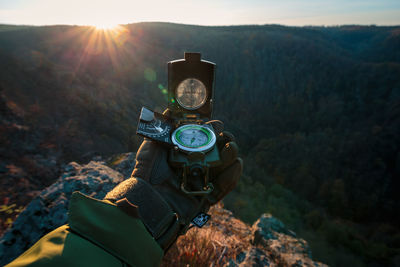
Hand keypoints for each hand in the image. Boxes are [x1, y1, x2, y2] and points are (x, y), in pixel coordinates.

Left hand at [105, 120, 241, 249]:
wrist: (145, 201)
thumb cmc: (145, 175)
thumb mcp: (151, 149)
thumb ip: (161, 131)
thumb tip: (170, 109)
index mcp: (185, 154)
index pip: (204, 139)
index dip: (211, 130)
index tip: (213, 123)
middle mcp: (196, 166)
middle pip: (218, 150)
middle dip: (224, 140)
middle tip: (224, 136)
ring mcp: (203, 181)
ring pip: (225, 166)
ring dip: (231, 154)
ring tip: (230, 147)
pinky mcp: (207, 197)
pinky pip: (224, 187)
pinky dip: (232, 176)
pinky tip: (236, 164)